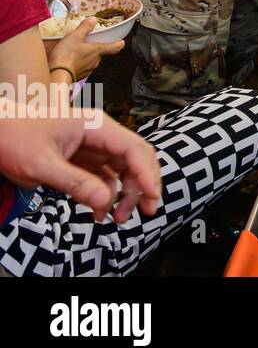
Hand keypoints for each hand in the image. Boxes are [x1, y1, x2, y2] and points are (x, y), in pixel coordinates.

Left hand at [0, 100, 161, 222]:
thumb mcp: (41, 164)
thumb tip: (106, 202)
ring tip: (117, 219)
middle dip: (143, 185)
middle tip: (147, 211)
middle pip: (135, 160)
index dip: (147, 173)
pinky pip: (105, 179)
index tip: (152, 197)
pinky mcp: (84, 161)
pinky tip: (99, 213)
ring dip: (125, 194)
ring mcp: (94, 148)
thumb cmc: (15, 140)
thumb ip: (75, 182)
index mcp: (96, 128)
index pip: (133, 149)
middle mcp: (101, 136)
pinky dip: (107, 196)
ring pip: (123, 171)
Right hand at [46, 18, 125, 80]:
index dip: (118, 44)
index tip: (122, 42)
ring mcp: (88, 70)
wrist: (57, 74)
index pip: (113, 47)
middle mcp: (96, 61)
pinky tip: (71, 61)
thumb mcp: (75, 36)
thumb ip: (84, 28)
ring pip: (91, 61)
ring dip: (87, 57)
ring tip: (77, 52)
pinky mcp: (79, 76)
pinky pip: (82, 68)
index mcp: (97, 50)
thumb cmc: (67, 54)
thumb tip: (93, 20)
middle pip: (100, 54)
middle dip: (96, 49)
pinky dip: (79, 64)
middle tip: (89, 43)